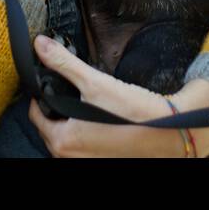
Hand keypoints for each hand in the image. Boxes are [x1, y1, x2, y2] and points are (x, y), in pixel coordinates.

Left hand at [26, 35, 208, 156]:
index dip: (41, 95)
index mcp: (62, 141)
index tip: (51, 82)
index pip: (36, 115)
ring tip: (90, 105)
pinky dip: (89, 135)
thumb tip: (41, 46)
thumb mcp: (95, 83)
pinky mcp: (103, 163)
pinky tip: (103, 121)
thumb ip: (64, 64)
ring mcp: (87, 164)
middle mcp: (70, 158)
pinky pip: (86, 148)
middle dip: (58, 109)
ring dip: (73, 123)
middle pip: (51, 128)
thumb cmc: (134, 114)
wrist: (172, 132)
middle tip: (73, 91)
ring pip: (69, 139)